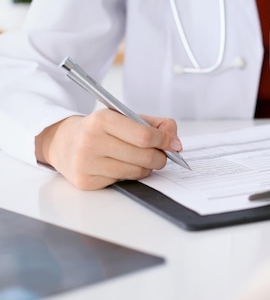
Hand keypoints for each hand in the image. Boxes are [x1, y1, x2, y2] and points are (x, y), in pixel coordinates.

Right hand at [35, 109, 182, 189]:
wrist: (63, 142)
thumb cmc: (101, 130)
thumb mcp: (125, 118)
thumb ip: (155, 125)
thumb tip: (176, 142)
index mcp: (103, 120)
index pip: (145, 135)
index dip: (165, 141)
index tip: (174, 144)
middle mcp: (91, 140)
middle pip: (144, 156)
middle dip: (160, 157)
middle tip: (161, 155)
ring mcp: (87, 163)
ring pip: (136, 171)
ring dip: (146, 168)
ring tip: (140, 159)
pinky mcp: (86, 181)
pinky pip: (123, 181)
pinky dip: (130, 175)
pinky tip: (121, 166)